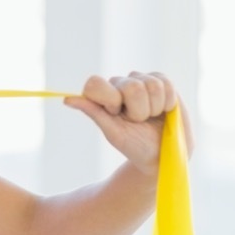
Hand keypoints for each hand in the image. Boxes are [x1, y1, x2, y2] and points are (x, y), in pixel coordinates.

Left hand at [64, 71, 194, 175]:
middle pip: (131, 86)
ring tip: (151, 117)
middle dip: (139, 110)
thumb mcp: (113, 132)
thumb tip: (67, 99)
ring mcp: (140, 80)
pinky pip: (166, 84)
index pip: (95, 83)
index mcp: (102, 96)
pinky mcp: (161, 81)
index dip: (110, 99)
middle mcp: (119, 85)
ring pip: (151, 85)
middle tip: (138, 121)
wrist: (163, 153)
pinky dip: (167, 102)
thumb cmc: (134, 145)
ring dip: (154, 107)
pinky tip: (164, 110)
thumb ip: (94, 112)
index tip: (115, 113)